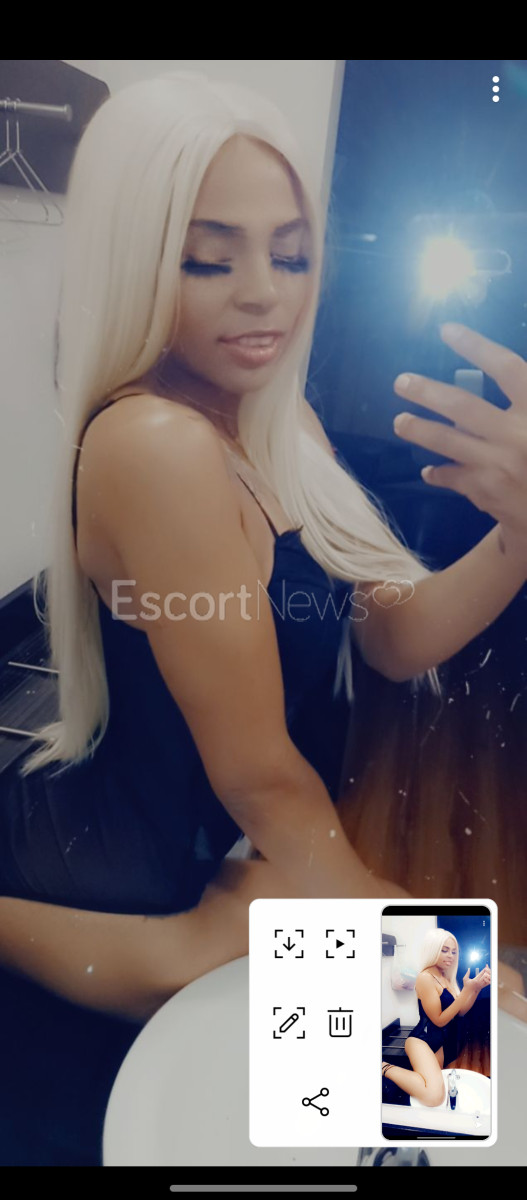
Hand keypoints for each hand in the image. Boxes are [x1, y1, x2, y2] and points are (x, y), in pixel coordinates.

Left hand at [392, 324, 526, 564]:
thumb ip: (519, 399)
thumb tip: (487, 383)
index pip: (506, 368)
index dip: (476, 346)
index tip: (447, 331)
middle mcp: (518, 434)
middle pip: (462, 405)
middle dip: (427, 391)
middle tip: (401, 382)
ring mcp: (499, 464)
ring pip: (447, 441)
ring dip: (419, 429)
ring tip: (400, 421)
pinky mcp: (487, 492)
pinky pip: (452, 477)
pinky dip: (438, 473)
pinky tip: (430, 471)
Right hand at [462, 964, 490, 993]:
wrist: (469, 993)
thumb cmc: (466, 986)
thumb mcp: (465, 979)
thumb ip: (467, 973)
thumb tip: (469, 968)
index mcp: (475, 980)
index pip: (481, 974)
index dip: (484, 970)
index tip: (486, 967)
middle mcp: (479, 983)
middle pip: (485, 976)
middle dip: (487, 971)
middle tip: (488, 967)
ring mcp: (482, 985)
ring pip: (487, 979)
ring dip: (488, 975)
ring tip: (489, 971)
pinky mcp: (483, 986)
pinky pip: (487, 983)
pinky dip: (489, 979)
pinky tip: (489, 976)